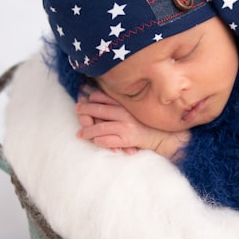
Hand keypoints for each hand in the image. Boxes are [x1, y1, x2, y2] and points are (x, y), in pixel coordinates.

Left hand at [74, 89, 189, 158]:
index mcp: (126, 104)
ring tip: (80, 134)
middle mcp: (124, 113)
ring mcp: (125, 126)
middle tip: (77, 111)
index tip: (84, 99)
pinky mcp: (127, 139)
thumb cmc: (146, 122)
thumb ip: (120, 103)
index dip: (91, 98)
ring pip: (100, 128)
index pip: (103, 97)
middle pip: (98, 110)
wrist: (161, 136)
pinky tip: (95, 141)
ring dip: (88, 131)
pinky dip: (99, 141)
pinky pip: (108, 140)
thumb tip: (100, 96)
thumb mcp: (134, 108)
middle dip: (85, 111)